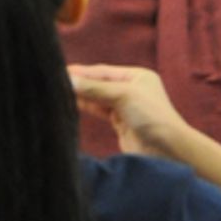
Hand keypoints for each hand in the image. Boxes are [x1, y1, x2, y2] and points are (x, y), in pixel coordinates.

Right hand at [68, 63, 190, 158]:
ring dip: (80, 95)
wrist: (167, 150)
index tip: (60, 71)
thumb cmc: (151, 116)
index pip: (103, 71)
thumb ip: (95, 88)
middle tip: (53, 81)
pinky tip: (71, 104)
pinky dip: (87, 107)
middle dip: (79, 83)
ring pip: (98, 98)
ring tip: (57, 92)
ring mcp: (126, 107)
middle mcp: (132, 89)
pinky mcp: (121, 124)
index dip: (82, 71)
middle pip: (99, 83)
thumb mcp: (123, 96)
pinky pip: (100, 111)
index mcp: (137, 76)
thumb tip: (68, 79)